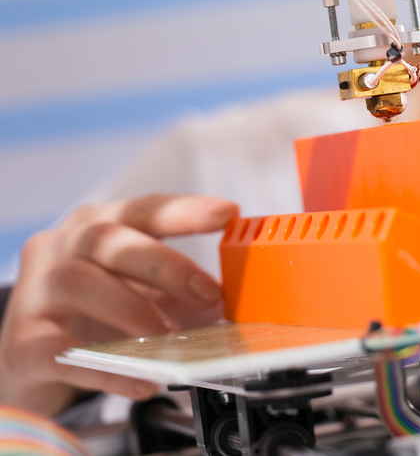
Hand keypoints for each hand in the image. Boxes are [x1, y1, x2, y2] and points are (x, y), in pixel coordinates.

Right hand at [0, 194, 237, 415]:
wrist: (31, 357)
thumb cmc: (93, 314)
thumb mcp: (144, 293)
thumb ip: (184, 293)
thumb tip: (227, 301)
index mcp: (100, 227)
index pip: (144, 209)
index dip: (185, 210)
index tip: (227, 213)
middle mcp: (63, 247)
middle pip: (110, 238)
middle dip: (166, 264)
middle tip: (208, 292)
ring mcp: (36, 291)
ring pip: (77, 280)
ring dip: (131, 308)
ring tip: (167, 335)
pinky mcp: (22, 342)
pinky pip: (60, 350)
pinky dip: (104, 366)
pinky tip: (138, 380)